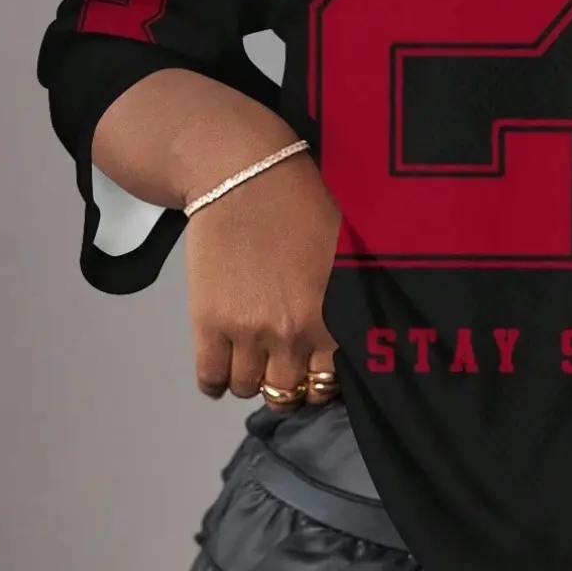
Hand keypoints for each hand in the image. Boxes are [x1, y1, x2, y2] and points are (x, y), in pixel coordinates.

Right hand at [185, 148, 343, 409]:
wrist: (244, 178)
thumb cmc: (302, 208)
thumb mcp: (346, 257)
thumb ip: (352, 302)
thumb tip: (362, 337)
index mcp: (334, 319)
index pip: (330, 382)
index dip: (319, 380)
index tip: (311, 371)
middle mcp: (294, 335)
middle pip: (289, 392)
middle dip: (285, 383)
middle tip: (279, 367)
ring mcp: (249, 333)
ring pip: (248, 388)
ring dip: (249, 380)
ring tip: (248, 362)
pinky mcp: (209, 325)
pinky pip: (211, 379)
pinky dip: (214, 383)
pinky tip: (220, 372)